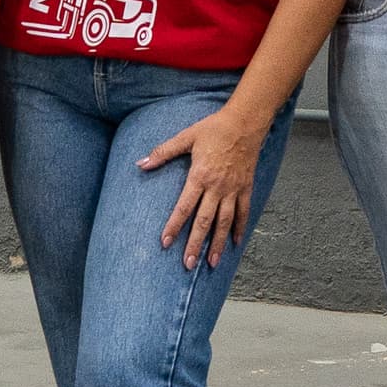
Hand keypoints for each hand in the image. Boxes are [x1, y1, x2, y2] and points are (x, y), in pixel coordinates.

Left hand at [140, 106, 264, 268]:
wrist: (245, 122)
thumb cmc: (214, 128)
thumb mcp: (186, 136)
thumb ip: (163, 152)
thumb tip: (141, 163)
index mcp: (200, 176)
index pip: (184, 207)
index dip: (174, 226)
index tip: (166, 243)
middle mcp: (217, 187)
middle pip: (204, 221)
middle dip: (195, 244)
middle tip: (188, 264)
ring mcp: (233, 189)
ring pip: (224, 222)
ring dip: (217, 243)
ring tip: (211, 263)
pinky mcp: (246, 188)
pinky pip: (243, 212)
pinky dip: (239, 228)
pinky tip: (235, 243)